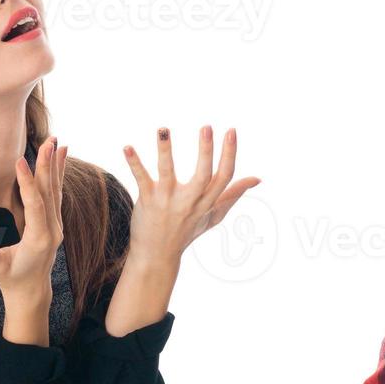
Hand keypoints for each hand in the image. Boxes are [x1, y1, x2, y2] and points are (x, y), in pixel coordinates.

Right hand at [0, 137, 66, 301]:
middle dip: (47, 166)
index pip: (35, 205)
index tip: (21, 161)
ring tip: (57, 142)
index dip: (28, 183)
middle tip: (48, 142)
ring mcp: (57, 225)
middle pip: (50, 193)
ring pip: (56, 191)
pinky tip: (60, 158)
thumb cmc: (11, 279)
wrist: (32, 291)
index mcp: (39, 239)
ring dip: (55, 166)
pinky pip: (57, 195)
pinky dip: (57, 176)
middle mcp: (53, 229)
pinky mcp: (56, 223)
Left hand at [121, 125, 259, 263]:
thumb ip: (233, 195)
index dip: (229, 154)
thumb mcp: (213, 215)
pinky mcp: (148, 200)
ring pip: (167, 172)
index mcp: (207, 202)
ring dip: (165, 150)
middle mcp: (189, 201)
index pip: (224, 177)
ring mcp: (167, 201)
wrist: (157, 256)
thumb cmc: (187, 231)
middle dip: (205, 151)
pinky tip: (127, 146)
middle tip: (206, 127)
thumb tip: (257, 179)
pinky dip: (134, 162)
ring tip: (163, 128)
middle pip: (202, 175)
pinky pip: (141, 178)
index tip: (231, 131)